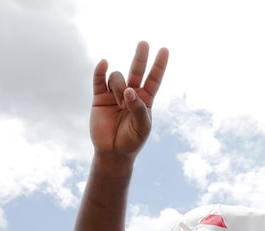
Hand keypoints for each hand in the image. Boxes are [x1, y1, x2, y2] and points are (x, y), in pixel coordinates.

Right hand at [91, 41, 168, 157]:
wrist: (113, 152)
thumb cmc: (132, 141)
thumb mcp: (142, 127)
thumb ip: (138, 108)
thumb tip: (129, 90)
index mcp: (145, 100)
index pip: (154, 79)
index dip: (159, 65)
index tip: (165, 50)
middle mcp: (131, 94)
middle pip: (137, 70)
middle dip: (141, 57)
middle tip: (144, 43)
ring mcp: (114, 94)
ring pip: (117, 77)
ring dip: (119, 86)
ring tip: (119, 101)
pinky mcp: (99, 97)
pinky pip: (99, 80)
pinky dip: (100, 71)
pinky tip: (104, 64)